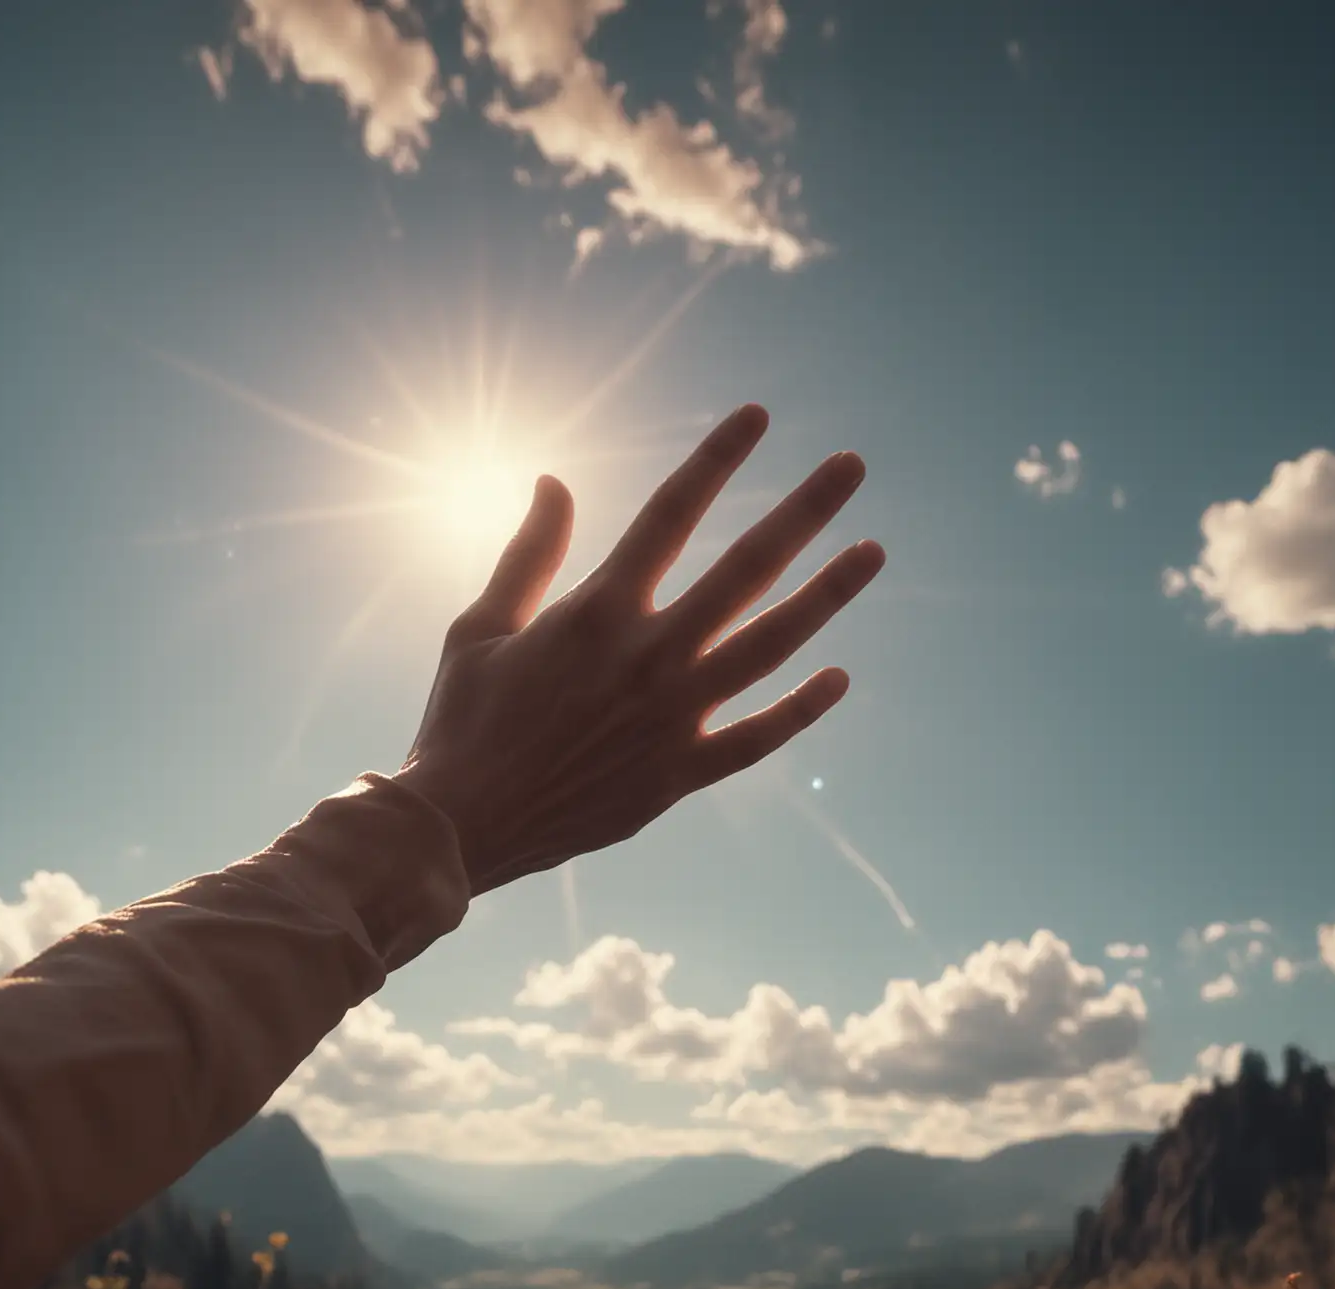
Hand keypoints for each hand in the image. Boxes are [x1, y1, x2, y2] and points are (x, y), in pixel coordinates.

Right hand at [394, 404, 884, 895]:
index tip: (757, 416)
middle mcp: (648, 655)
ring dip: (827, 594)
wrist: (461, 826)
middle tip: (853, 464)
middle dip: (805, 510)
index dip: (717, 458)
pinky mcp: (680, 774)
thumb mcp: (479, 624)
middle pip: (747, 567)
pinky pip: (758, 737)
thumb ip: (529, 552)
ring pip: (771, 644)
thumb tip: (552, 478)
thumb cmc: (461, 721)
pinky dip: (801, 709)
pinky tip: (840, 676)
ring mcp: (674, 716)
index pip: (671, 514)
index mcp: (597, 611)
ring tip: (873, 551)